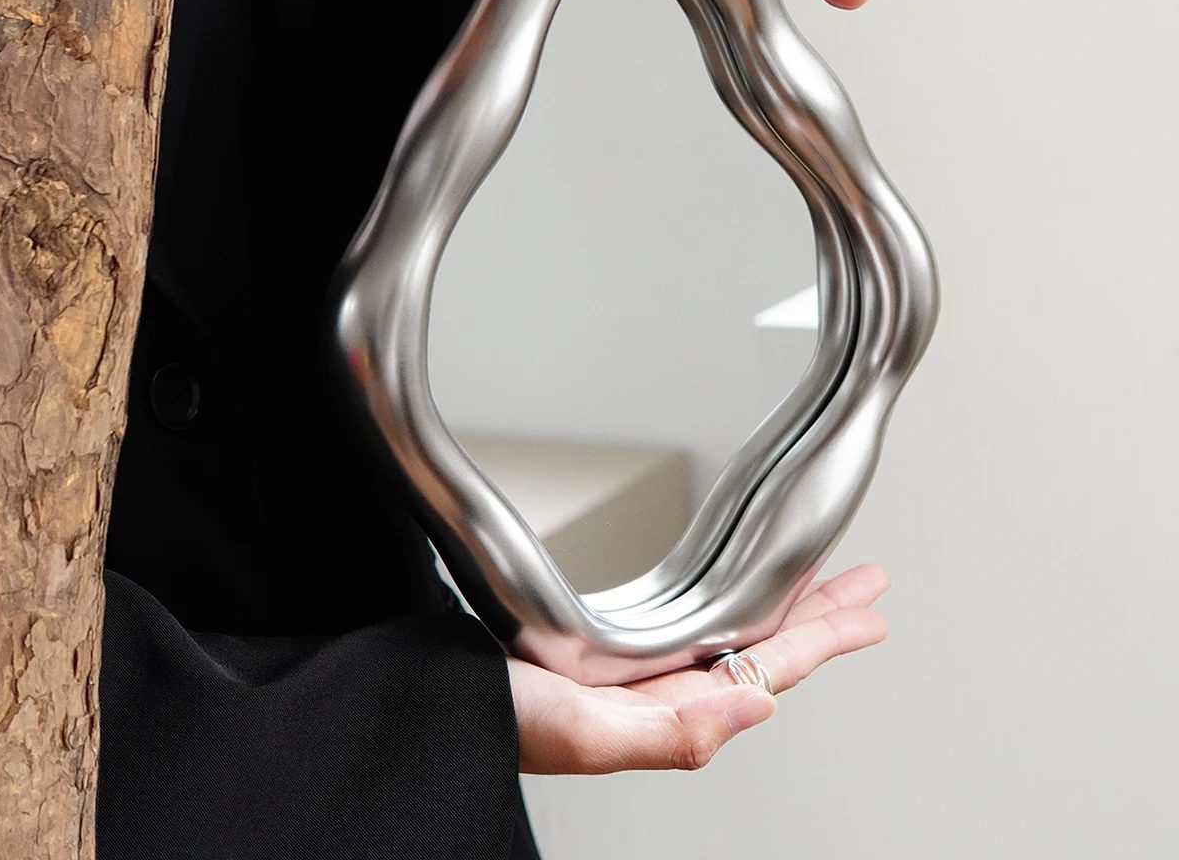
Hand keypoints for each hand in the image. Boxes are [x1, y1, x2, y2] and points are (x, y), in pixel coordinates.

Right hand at [510, 562, 888, 774]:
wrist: (446, 699)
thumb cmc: (502, 722)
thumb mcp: (585, 735)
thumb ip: (673, 734)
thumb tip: (760, 713)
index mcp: (673, 710)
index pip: (770, 670)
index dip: (824, 637)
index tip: (871, 611)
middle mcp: (669, 691)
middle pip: (767, 649)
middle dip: (822, 615)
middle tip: (870, 583)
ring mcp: (646, 671)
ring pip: (737, 636)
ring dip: (786, 608)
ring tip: (823, 583)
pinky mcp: (617, 653)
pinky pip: (698, 628)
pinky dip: (732, 607)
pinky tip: (740, 603)